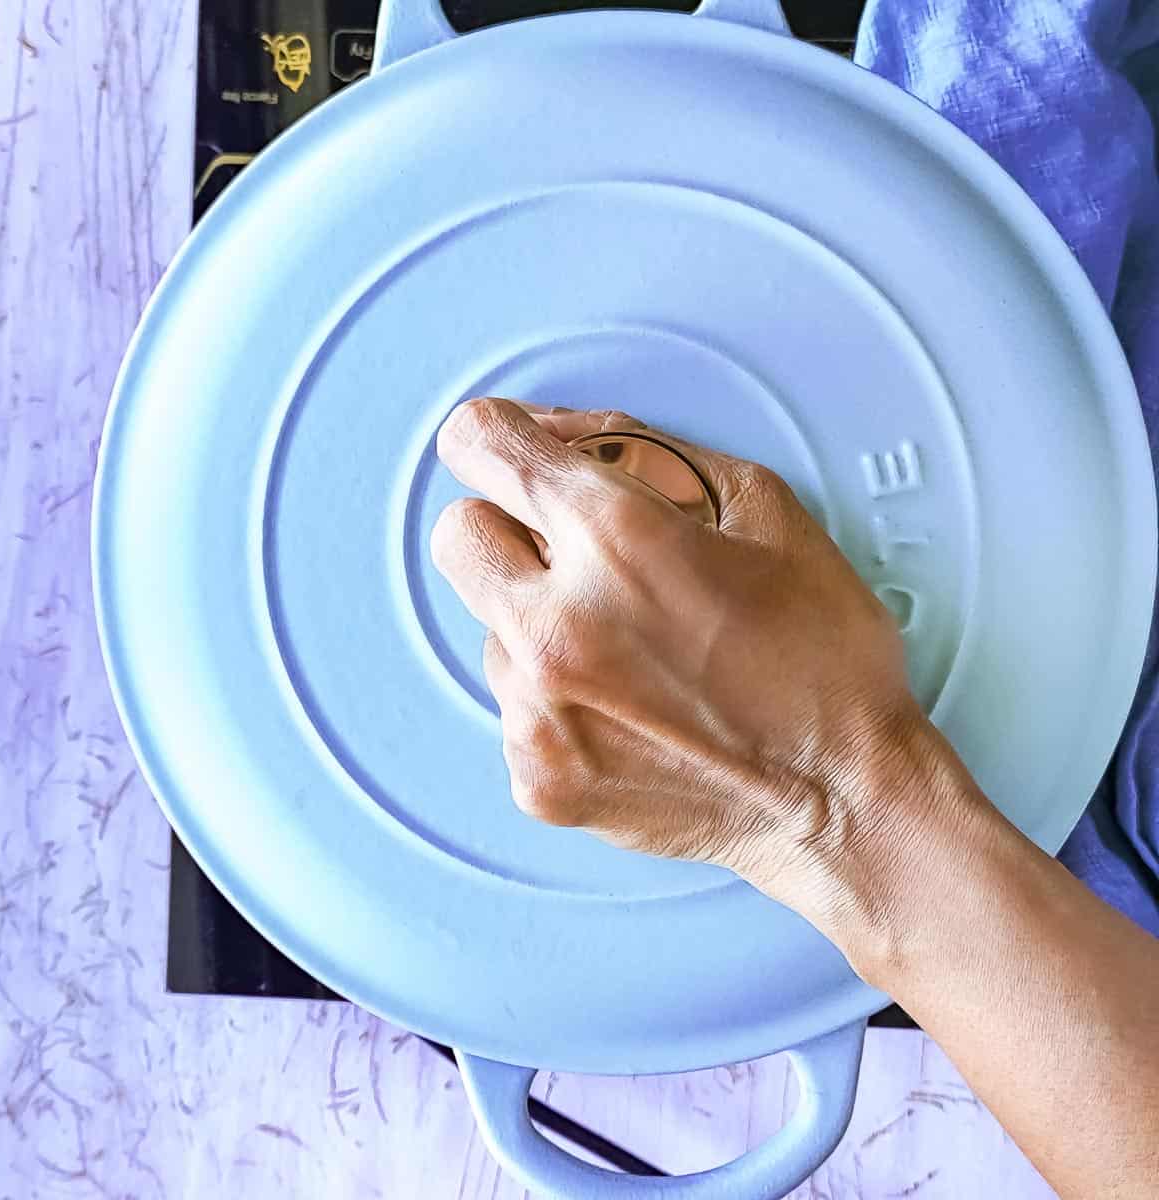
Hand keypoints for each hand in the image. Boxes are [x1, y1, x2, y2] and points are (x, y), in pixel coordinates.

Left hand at [431, 397, 974, 937]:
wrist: (846, 801)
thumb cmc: (823, 658)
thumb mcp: (765, 511)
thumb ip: (651, 453)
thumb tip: (563, 435)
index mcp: (617, 539)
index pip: (482, 442)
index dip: (496, 437)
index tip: (505, 449)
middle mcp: (557, 625)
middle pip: (458, 534)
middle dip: (506, 528)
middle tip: (572, 553)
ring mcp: (538, 710)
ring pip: (489, 627)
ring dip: (540, 622)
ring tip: (630, 653)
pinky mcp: (538, 775)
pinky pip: (511, 705)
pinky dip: (556, 697)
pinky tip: (629, 709)